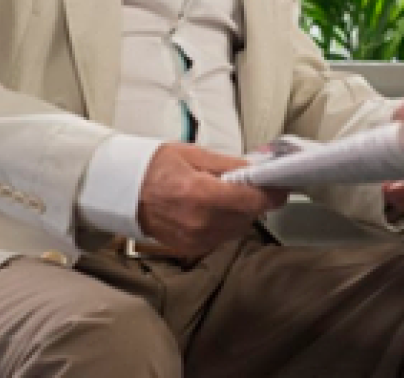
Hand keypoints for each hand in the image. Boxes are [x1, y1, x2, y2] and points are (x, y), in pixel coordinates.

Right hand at [136, 143, 287, 257]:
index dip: (271, 194)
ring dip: (240, 213)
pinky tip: (213, 209)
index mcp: (200, 194)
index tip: (281, 187)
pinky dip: (225, 224)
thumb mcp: (193, 154)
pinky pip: (221, 238)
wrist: (121, 192)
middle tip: (250, 184)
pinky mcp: (190, 248)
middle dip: (253, 201)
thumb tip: (256, 170)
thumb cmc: (153, 168)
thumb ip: (228, 165)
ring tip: (227, 195)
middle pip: (247, 216)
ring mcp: (194, 239)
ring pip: (236, 229)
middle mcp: (199, 222)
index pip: (251, 200)